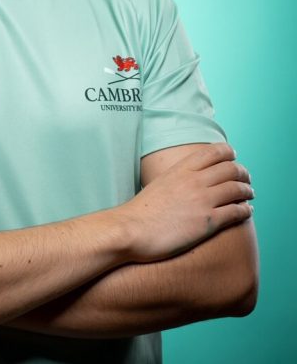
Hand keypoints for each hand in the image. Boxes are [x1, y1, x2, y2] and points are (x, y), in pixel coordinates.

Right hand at [119, 143, 253, 261]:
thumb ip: (176, 179)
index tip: (233, 158)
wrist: (132, 229)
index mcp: (181, 169)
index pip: (213, 152)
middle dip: (242, 172)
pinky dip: (245, 210)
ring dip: (247, 190)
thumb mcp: (159, 183)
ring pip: (237, 188)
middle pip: (230, 168)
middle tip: (245, 177)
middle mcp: (195, 181)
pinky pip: (236, 212)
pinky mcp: (208, 222)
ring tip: (249, 193)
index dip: (228, 153)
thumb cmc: (141, 211)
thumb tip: (185, 181)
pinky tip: (247, 211)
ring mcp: (203, 201)